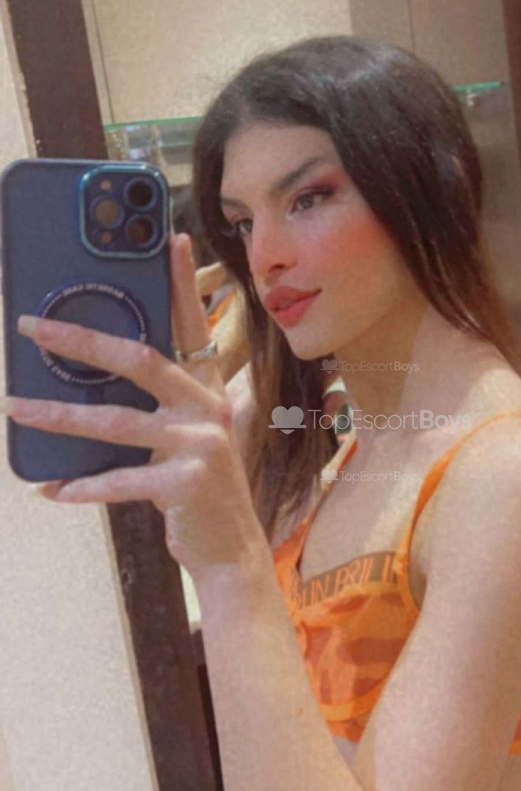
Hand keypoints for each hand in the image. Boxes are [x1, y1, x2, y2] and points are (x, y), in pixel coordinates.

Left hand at [7, 234, 259, 579]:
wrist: (230, 551)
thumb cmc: (197, 490)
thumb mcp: (184, 440)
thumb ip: (154, 409)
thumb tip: (87, 384)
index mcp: (205, 392)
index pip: (190, 327)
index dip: (180, 283)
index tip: (167, 239)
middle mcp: (207, 410)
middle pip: (140, 359)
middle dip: (81, 339)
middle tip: (34, 326)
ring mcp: (200, 446)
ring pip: (116, 422)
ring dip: (58, 415)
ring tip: (15, 408)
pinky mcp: (186, 484)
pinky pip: (121, 481)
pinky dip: (82, 487)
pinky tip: (51, 490)